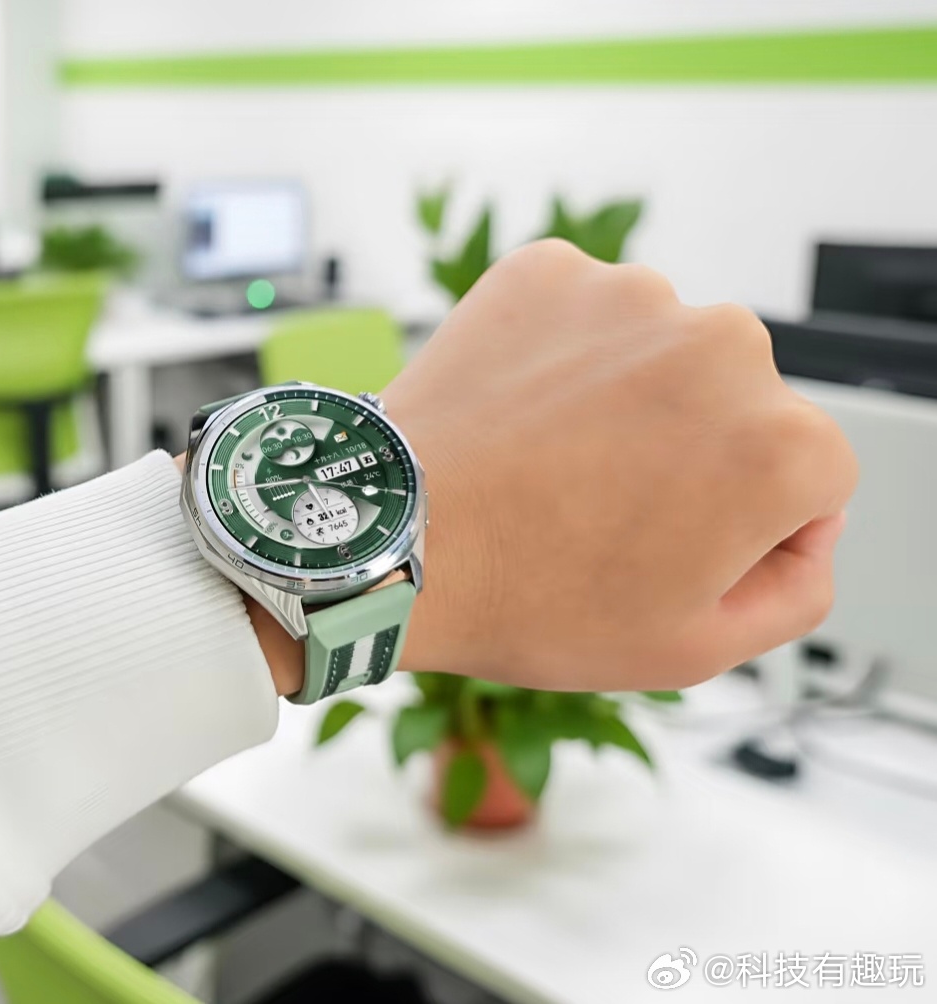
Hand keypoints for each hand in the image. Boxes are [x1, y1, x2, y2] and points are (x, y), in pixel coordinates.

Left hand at [378, 240, 856, 691]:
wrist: (394, 538)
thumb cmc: (530, 598)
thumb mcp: (696, 649)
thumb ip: (797, 590)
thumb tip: (808, 531)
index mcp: (781, 445)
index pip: (812, 478)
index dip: (746, 527)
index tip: (672, 547)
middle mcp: (724, 347)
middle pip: (739, 405)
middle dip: (691, 453)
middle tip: (602, 509)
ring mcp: (632, 297)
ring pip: (661, 354)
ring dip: (626, 399)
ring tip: (551, 465)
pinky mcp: (551, 272)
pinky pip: (583, 317)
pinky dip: (559, 356)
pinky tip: (520, 416)